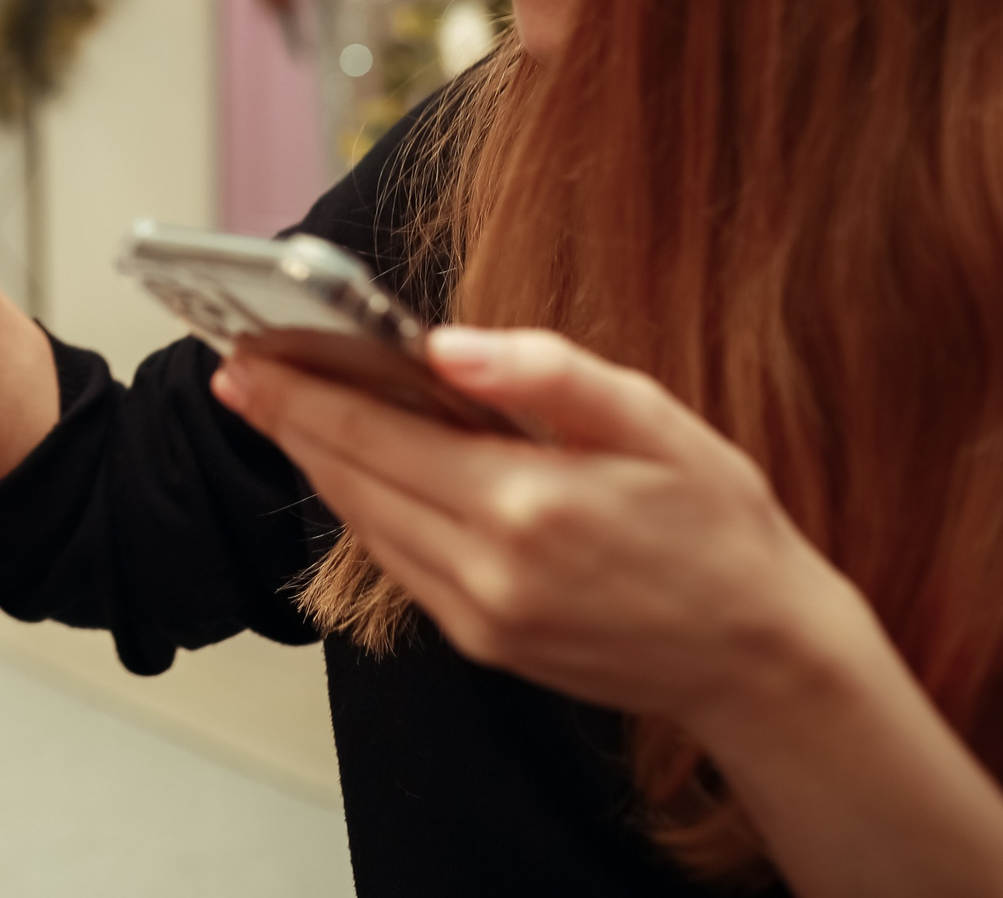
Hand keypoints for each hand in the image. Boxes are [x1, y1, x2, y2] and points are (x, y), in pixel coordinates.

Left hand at [210, 328, 877, 737]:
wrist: (764, 657)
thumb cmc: (718, 523)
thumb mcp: (654, 420)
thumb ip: (544, 373)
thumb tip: (443, 345)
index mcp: (522, 504)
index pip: (372, 434)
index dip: (299, 392)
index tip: (245, 356)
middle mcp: (484, 570)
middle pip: (350, 480)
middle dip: (288, 421)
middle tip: (238, 372)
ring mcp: (477, 616)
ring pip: (364, 523)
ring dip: (317, 464)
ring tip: (278, 409)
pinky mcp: (481, 643)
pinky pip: (397, 561)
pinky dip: (364, 508)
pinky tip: (352, 469)